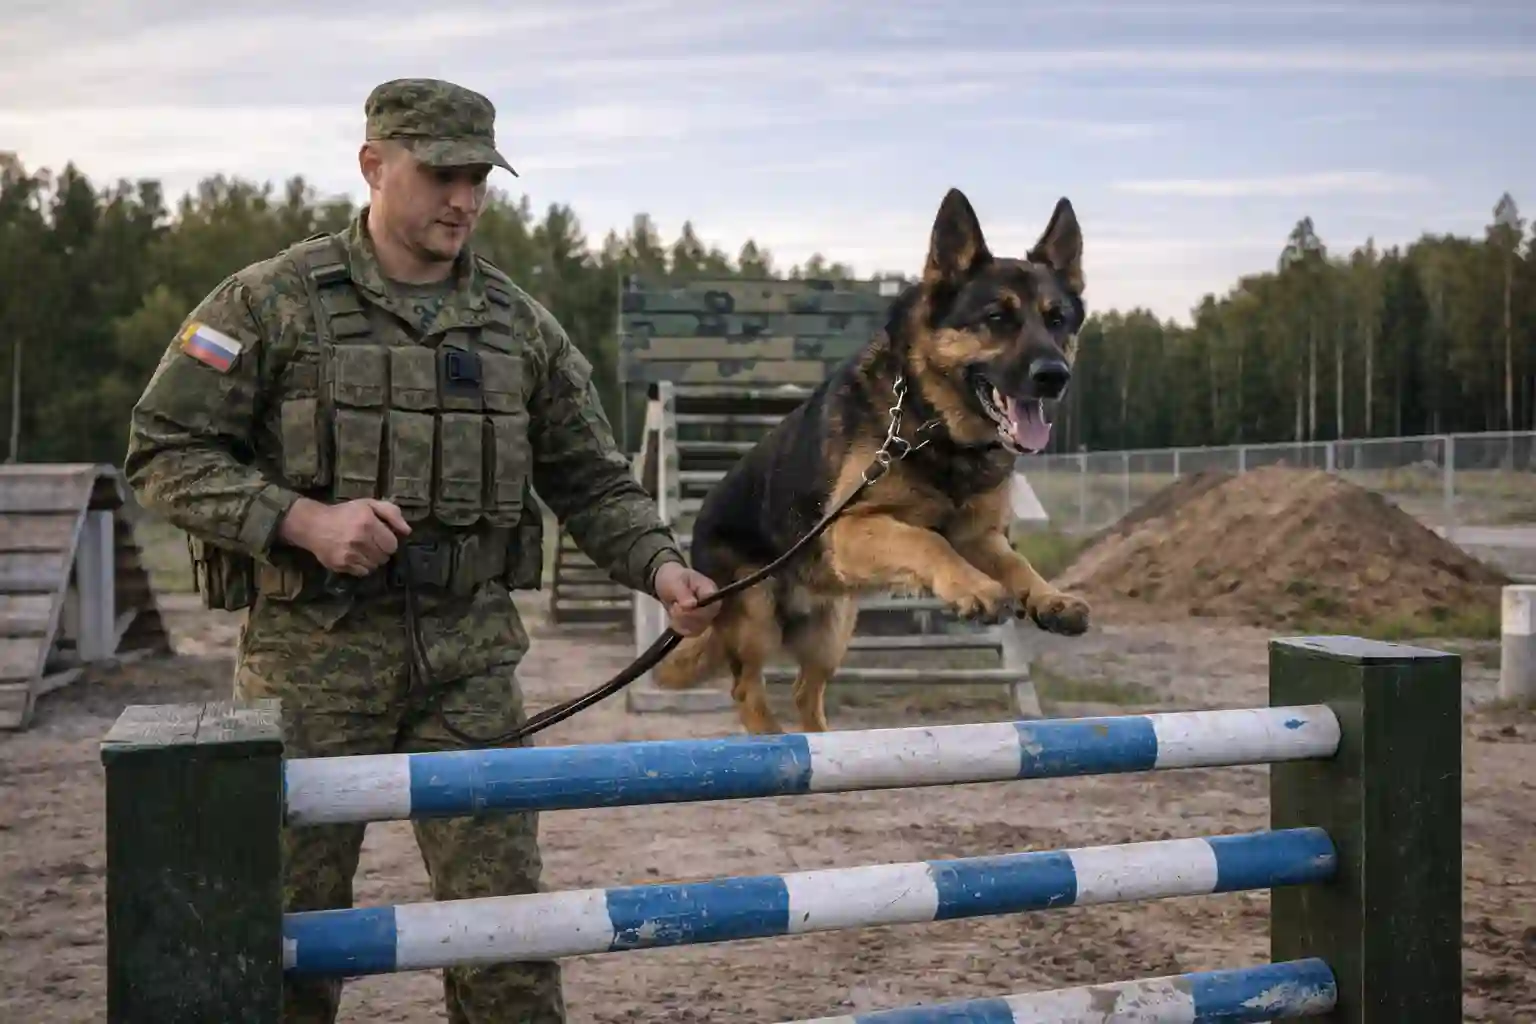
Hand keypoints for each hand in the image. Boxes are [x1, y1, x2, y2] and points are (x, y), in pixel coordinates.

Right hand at [278, 497, 410, 575]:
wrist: (313, 525)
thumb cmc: (344, 513)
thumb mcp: (368, 505)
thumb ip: (391, 513)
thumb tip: (407, 531)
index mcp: (368, 522)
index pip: (392, 544)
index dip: (389, 541)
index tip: (381, 537)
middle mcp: (359, 539)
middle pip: (385, 557)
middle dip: (381, 551)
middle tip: (371, 543)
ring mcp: (349, 554)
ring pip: (375, 566)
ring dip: (372, 559)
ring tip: (362, 550)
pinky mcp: (341, 565)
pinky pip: (363, 573)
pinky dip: (362, 567)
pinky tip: (355, 556)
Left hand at [652, 561, 720, 636]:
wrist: (667, 583)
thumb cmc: (674, 578)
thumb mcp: (675, 581)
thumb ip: (683, 593)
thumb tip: (692, 605)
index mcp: (710, 590)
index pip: (713, 605)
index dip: (697, 610)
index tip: (680, 606)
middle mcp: (712, 605)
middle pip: (705, 619)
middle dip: (686, 616)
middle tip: (675, 606)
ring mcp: (706, 617)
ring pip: (697, 628)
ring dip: (681, 622)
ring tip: (674, 609)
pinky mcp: (697, 625)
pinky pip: (689, 633)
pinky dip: (678, 627)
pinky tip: (674, 617)